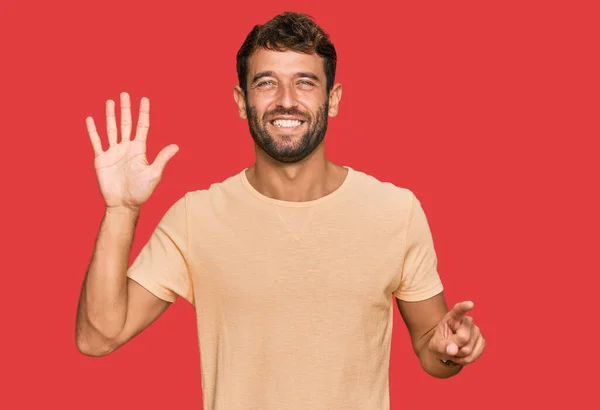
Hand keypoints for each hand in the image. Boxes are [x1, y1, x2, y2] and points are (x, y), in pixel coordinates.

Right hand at [86, 92, 178, 210]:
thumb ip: (162, 158)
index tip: (144, 99)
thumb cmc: (141, 191)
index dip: (143, 113)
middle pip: (126, 123)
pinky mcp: (101, 159)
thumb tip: (176, 146)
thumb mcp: (153, 174)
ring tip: (110, 101)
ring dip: (110, 115)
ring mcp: (113, 152)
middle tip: (125, 93)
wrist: (123, 204)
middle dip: (126, 109)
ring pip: (111, 129)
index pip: (142, 126)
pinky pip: (96, 142)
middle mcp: (126, 148)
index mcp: (139, 149)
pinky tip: (90, 119)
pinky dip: (93, 130)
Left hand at [428, 301, 485, 365]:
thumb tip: (453, 350)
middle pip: (463, 338)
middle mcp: (467, 321)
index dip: (464, 307)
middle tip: (449, 347)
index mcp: (453, 317)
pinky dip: (465, 359)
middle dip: (455, 347)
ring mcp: (476, 331)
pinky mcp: (482, 341)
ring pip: (468, 349)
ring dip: (459, 355)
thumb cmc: (440, 344)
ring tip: (454, 350)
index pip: (459, 310)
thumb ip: (442, 346)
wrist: (448, 350)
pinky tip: (461, 355)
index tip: (470, 304)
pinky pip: (473, 356)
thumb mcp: (435, 345)